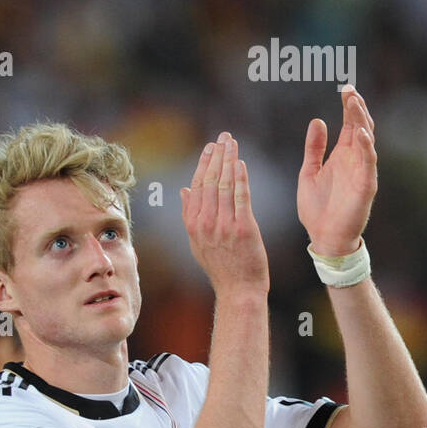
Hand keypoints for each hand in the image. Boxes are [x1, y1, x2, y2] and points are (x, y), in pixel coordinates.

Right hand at [180, 132, 269, 297]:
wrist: (238, 290)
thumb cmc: (221, 267)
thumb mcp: (198, 243)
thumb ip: (190, 216)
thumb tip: (183, 190)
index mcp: (194, 226)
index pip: (197, 188)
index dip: (204, 165)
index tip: (210, 147)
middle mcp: (206, 224)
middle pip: (210, 182)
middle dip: (217, 156)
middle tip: (223, 137)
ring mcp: (224, 226)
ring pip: (224, 185)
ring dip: (229, 160)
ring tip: (233, 143)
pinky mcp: (243, 228)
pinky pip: (241, 197)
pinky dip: (240, 178)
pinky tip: (241, 163)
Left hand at [298, 86, 377, 256]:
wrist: (323, 238)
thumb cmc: (317, 209)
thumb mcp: (308, 173)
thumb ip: (314, 148)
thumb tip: (317, 120)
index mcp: (342, 155)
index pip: (349, 124)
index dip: (348, 106)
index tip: (344, 88)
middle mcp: (355, 160)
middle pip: (360, 126)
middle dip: (356, 108)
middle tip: (349, 90)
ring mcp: (362, 171)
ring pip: (367, 139)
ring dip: (361, 120)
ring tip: (354, 103)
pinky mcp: (366, 185)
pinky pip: (369, 162)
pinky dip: (365, 146)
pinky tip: (359, 133)